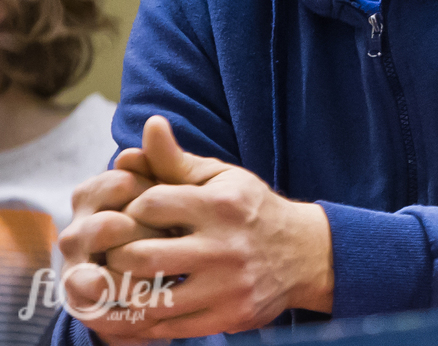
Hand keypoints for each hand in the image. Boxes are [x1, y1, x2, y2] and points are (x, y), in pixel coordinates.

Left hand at [67, 116, 334, 341]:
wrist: (305, 253)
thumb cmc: (251, 210)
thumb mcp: (222, 178)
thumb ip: (178, 159)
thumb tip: (149, 127)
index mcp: (222, 205)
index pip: (150, 203)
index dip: (131, 208)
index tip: (133, 215)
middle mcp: (225, 246)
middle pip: (141, 256)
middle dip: (117, 254)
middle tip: (116, 253)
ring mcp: (227, 286)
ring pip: (149, 299)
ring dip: (123, 292)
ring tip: (119, 281)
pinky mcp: (229, 317)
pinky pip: (168, 327)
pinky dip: (143, 321)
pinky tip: (137, 308)